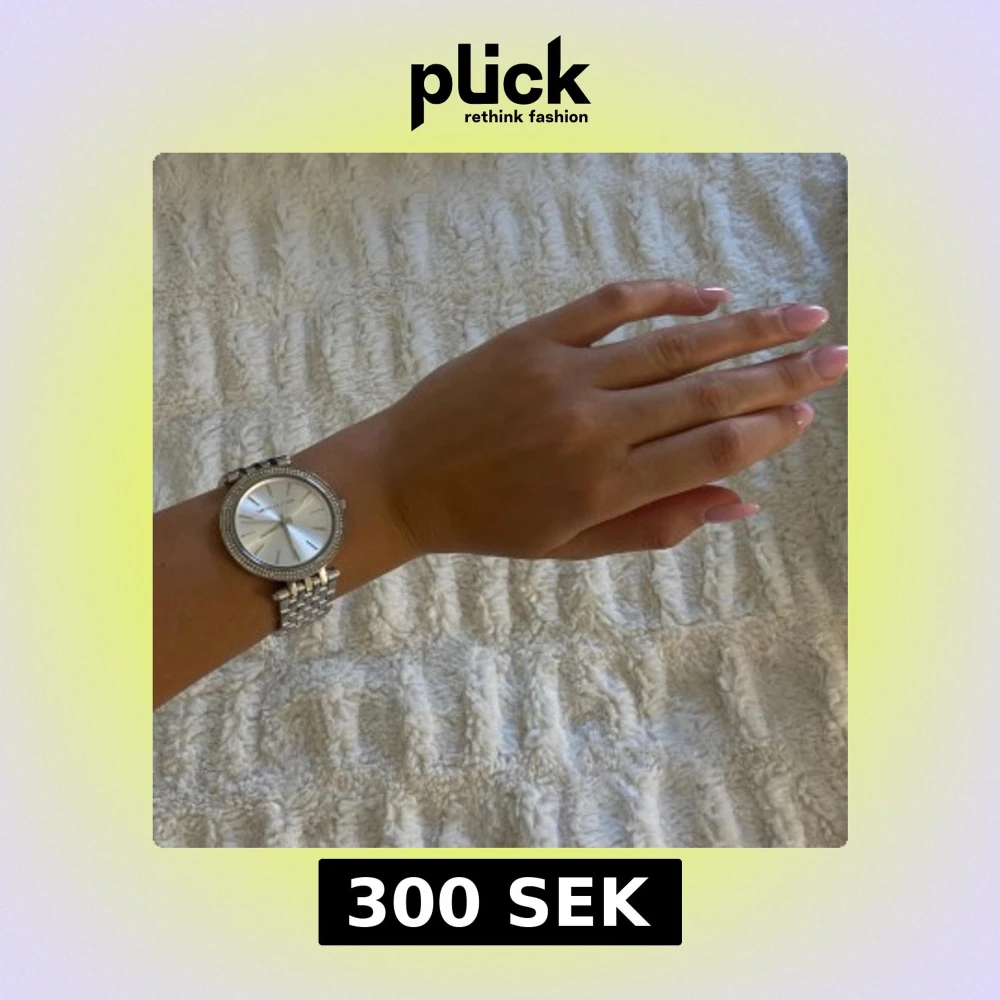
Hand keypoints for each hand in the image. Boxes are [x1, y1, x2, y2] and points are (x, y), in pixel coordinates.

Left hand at [372, 278, 844, 559]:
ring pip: (674, 345)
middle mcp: (594, 426)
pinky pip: (611, 304)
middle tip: (835, 354)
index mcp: (605, 486)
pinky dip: (665, 294)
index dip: (770, 430)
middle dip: (783, 372)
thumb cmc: (489, 523)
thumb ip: (658, 524)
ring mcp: (563, 375)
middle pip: (710, 392)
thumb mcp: (573, 545)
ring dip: (746, 327)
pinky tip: (710, 294)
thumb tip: (740, 501)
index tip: (809, 412)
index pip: (712, 448)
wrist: (401, 481)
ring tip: (800, 313)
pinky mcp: (532, 339)